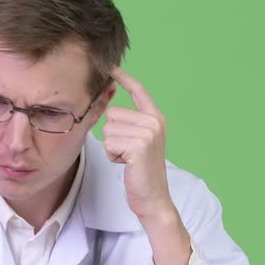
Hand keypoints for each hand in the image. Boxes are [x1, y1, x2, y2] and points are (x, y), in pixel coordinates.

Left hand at [102, 67, 175, 221]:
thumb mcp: (138, 141)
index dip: (124, 77)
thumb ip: (129, 122)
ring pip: (108, 129)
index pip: (139, 90)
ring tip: (127, 158)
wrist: (153, 197)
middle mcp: (154, 122)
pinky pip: (110, 142)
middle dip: (112, 134)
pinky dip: (112, 155)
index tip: (111, 66)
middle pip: (113, 113)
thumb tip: (109, 105)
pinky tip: (126, 164)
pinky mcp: (139, 146)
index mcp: (156, 117)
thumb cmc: (141, 171)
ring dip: (112, 147)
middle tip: (127, 152)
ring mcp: (149, 133)